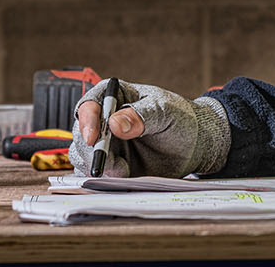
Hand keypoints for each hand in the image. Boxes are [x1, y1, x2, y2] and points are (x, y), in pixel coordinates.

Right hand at [69, 79, 230, 177]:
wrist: (193, 145)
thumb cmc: (180, 119)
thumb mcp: (165, 111)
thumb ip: (142, 115)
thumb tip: (115, 123)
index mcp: (114, 97)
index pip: (90, 104)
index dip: (87, 120)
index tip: (92, 137)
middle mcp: (104, 120)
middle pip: (81, 133)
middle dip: (91, 149)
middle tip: (111, 162)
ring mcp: (105, 143)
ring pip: (82, 154)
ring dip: (96, 165)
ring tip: (123, 170)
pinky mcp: (109, 164)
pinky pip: (93, 172)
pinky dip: (101, 177)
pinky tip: (121, 177)